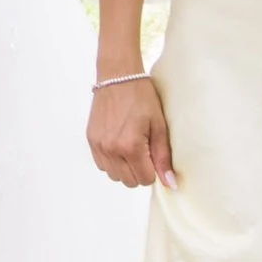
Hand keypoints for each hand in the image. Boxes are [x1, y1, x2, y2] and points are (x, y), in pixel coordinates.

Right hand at [87, 69, 172, 188]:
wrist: (118, 76)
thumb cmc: (142, 97)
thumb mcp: (159, 126)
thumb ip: (163, 158)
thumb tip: (170, 184)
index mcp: (131, 146)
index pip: (145, 180)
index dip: (153, 170)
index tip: (153, 154)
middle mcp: (111, 149)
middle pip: (129, 181)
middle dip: (139, 171)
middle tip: (144, 149)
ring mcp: (98, 145)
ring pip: (114, 176)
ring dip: (124, 168)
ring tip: (130, 146)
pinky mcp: (91, 140)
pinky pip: (102, 165)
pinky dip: (112, 161)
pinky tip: (119, 144)